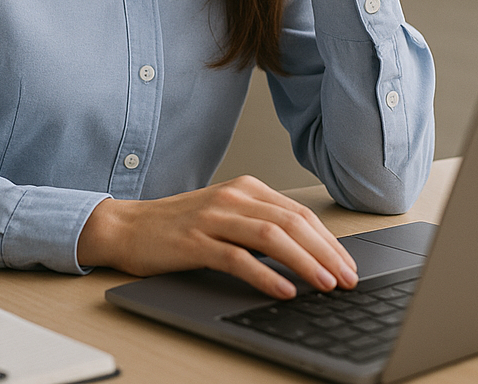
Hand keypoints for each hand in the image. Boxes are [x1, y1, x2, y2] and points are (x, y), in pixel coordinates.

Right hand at [76, 175, 358, 298]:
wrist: (128, 227)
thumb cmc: (179, 226)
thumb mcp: (226, 216)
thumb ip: (260, 225)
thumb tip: (307, 253)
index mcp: (246, 188)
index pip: (299, 212)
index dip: (328, 240)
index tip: (348, 264)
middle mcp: (233, 197)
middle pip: (292, 222)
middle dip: (326, 252)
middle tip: (348, 279)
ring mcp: (214, 217)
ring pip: (271, 237)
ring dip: (305, 262)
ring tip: (326, 284)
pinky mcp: (195, 241)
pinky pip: (238, 258)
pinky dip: (265, 274)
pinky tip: (284, 290)